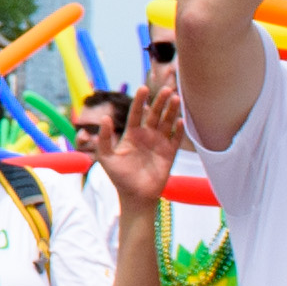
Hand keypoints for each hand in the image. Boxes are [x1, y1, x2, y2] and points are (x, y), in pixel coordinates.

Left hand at [98, 68, 186, 211]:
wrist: (135, 197)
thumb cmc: (119, 178)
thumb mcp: (106, 158)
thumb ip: (105, 139)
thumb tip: (105, 118)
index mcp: (132, 134)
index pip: (137, 113)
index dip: (140, 100)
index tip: (143, 88)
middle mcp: (147, 135)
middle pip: (155, 114)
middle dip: (161, 101)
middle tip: (167, 89)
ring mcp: (159, 143)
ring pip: (167, 122)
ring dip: (172, 111)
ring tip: (176, 98)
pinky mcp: (170, 154)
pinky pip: (176, 139)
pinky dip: (179, 130)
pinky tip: (181, 121)